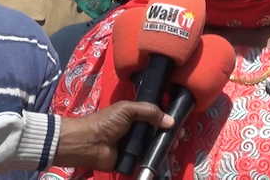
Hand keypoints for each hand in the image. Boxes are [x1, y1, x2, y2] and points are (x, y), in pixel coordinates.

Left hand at [53, 102, 173, 170]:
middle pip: (158, 132)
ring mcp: (135, 146)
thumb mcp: (128, 109)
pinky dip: (157, 159)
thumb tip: (171, 121)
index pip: (156, 116)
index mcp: (136, 116)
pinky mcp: (133, 160)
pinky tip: (166, 158)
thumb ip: (150, 112)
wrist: (90, 143)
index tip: (179, 124)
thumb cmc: (107, 122)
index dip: (168, 119)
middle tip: (179, 138)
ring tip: (174, 148)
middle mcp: (137, 130)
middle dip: (170, 135)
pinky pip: (147, 159)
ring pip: (155, 146)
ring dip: (166, 147)